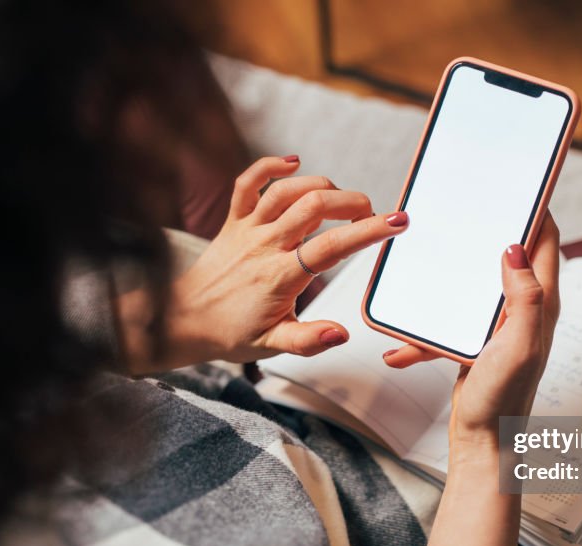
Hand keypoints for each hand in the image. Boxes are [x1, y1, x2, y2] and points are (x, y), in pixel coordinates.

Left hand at [119, 156, 408, 371]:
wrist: (184, 320)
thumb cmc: (230, 333)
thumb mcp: (272, 346)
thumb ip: (309, 340)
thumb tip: (341, 333)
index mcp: (280, 277)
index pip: (332, 247)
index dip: (368, 231)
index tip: (397, 222)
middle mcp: (264, 246)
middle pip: (315, 206)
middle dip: (352, 202)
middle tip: (372, 213)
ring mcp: (247, 229)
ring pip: (288, 190)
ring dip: (322, 186)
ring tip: (342, 200)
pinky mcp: (233, 220)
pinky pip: (248, 183)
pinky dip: (270, 166)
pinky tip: (294, 162)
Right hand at [383, 212, 560, 458]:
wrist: (485, 442)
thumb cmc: (504, 399)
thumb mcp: (518, 346)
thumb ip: (525, 298)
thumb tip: (515, 248)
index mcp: (541, 304)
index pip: (545, 241)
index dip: (537, 208)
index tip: (518, 182)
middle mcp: (525, 309)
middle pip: (510, 253)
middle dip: (488, 230)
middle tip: (464, 207)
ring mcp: (499, 323)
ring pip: (475, 284)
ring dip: (450, 278)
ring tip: (426, 264)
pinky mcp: (476, 339)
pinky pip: (449, 321)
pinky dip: (426, 332)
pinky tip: (401, 347)